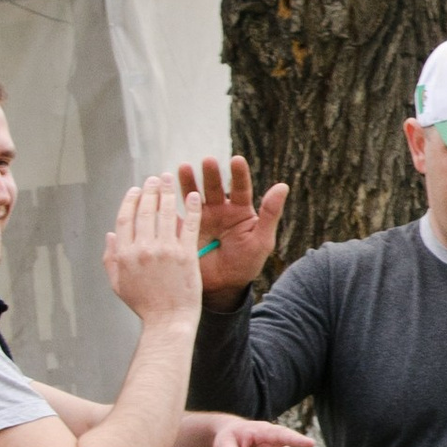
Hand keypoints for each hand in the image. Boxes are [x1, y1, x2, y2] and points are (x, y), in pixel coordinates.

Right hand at [105, 174, 206, 326]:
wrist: (168, 321)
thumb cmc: (144, 305)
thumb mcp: (118, 284)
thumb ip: (110, 259)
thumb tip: (110, 235)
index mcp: (124, 254)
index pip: (125, 218)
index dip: (131, 200)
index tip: (136, 190)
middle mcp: (143, 249)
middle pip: (145, 211)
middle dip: (150, 190)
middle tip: (155, 178)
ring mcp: (165, 251)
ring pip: (166, 213)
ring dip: (168, 192)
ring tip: (170, 178)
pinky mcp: (186, 255)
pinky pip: (188, 225)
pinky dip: (191, 208)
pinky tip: (194, 195)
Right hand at [178, 155, 286, 295]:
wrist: (223, 286)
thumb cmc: (247, 263)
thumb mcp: (261, 240)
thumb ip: (270, 214)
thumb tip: (283, 185)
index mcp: (240, 210)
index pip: (241, 188)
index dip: (239, 174)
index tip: (236, 160)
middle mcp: (219, 209)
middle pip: (215, 188)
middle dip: (211, 174)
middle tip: (208, 161)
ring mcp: (200, 218)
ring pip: (194, 195)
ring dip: (188, 181)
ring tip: (183, 167)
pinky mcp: (185, 229)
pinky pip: (176, 214)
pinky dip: (169, 201)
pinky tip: (162, 190)